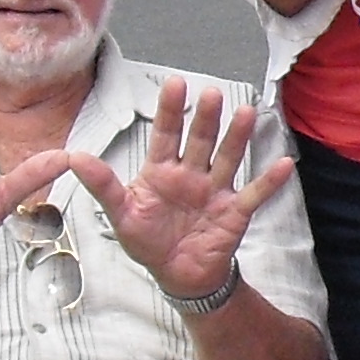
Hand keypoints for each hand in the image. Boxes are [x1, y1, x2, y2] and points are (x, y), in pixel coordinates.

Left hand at [69, 77, 291, 304]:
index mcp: (162, 171)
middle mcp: (191, 174)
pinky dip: (268, 181)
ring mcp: (215, 191)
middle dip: (207, 118)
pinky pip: (253, 194)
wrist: (176, 275)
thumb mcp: (120, 214)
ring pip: (228, 158)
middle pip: (201, 140)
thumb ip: (103, 185)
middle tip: (212, 94)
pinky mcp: (234, 212)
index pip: (167, 134)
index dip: (171, 110)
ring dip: (237, 137)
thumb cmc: (148, 241)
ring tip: (246, 113)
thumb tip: (75, 157)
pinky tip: (283, 164)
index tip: (176, 83)